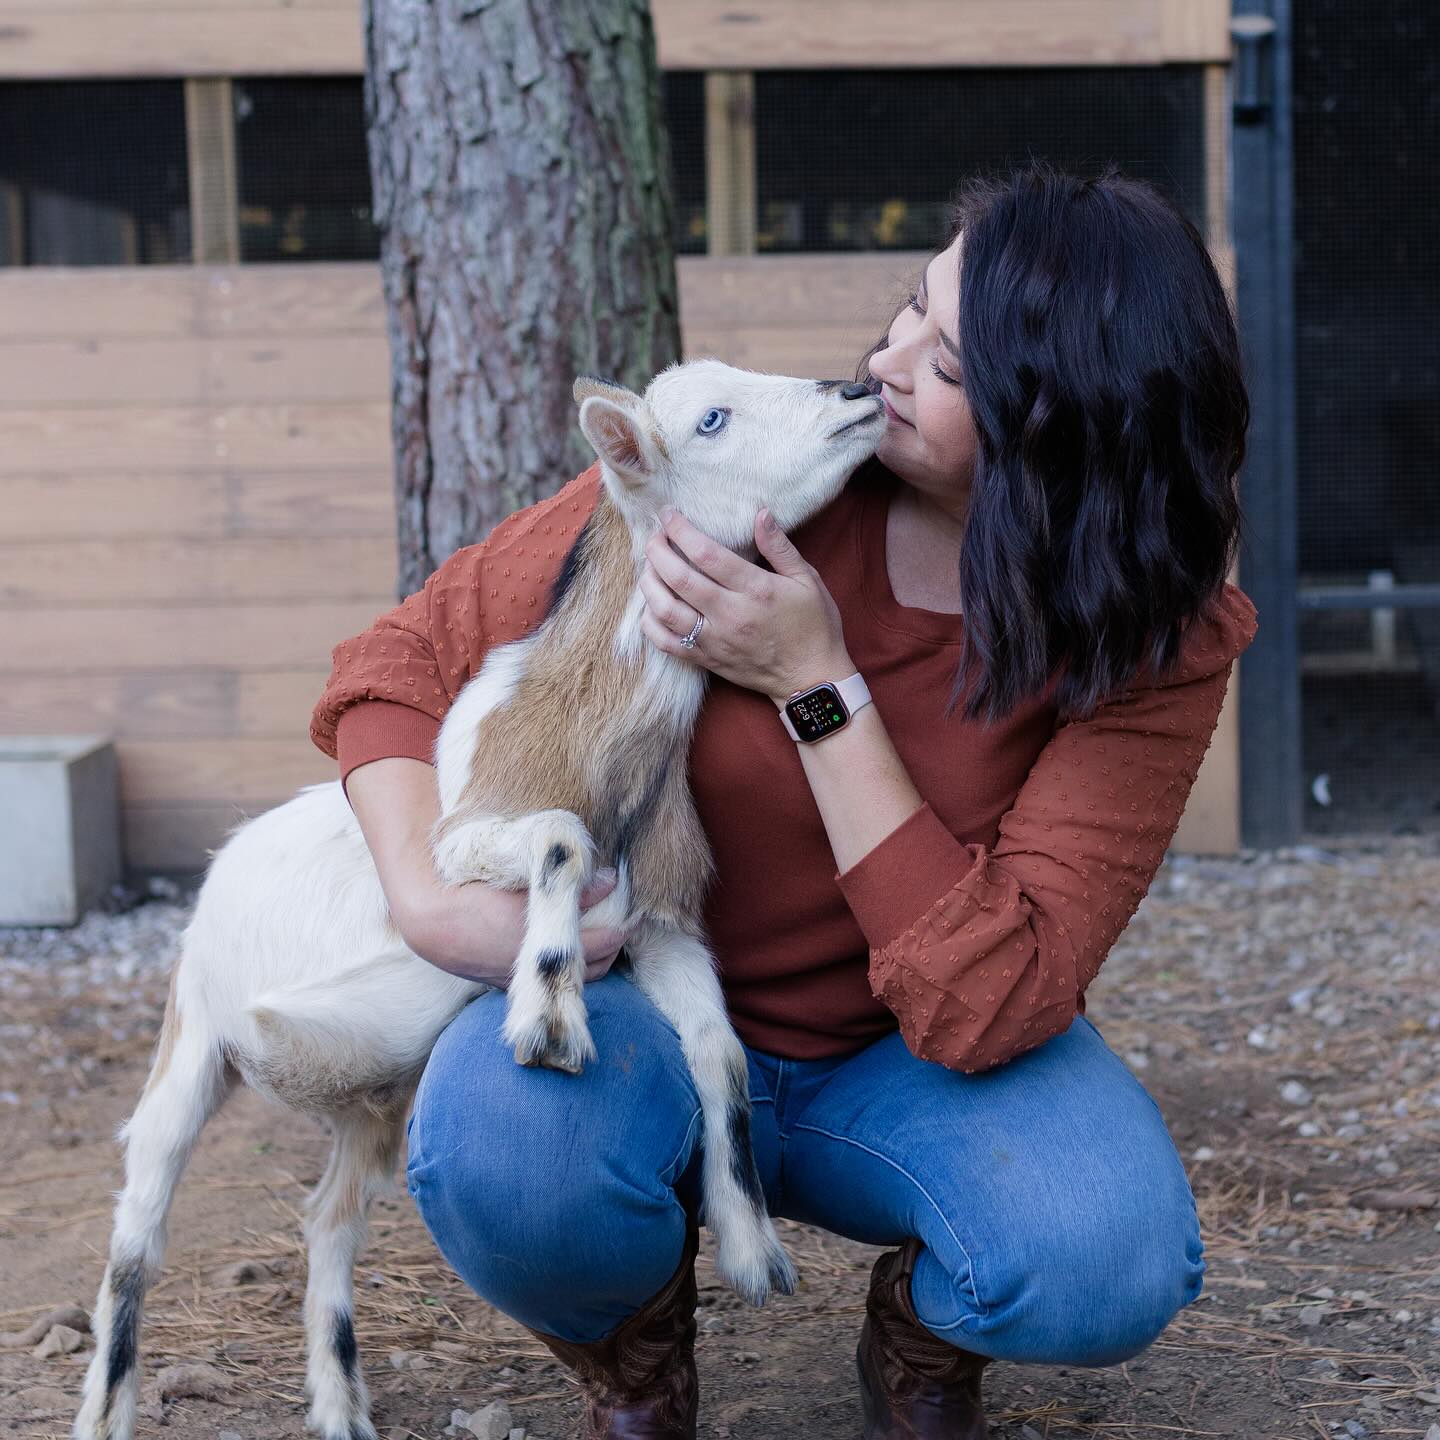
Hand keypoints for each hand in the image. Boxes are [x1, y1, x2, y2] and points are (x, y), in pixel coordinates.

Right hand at [400, 867, 629, 988]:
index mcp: (544, 948)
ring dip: (593, 960)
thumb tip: (610, 881)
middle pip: (595, 969)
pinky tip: (569, 945)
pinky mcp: (512, 984)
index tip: (632, 913)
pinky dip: (568, 965)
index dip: (622, 929)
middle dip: (612, 949)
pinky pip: (552, 978)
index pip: (602, 945)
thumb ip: (569, 887)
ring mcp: (526, 982)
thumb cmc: (479, 897)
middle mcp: (540, 972)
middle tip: (621, 924)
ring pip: (575, 979)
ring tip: (601, 935)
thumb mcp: (526, 886)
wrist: (434, 925)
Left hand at [639, 505, 853, 703]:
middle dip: (657, 552)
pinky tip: (652, 605)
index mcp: (756, 590)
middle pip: (678, 579)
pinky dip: (650, 623)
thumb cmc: (813, 626)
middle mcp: (730, 615)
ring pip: (665, 610)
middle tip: (654, 537)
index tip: (669, 515)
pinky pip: (666, 643)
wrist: (811, 679)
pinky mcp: (706, 660)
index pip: (707, 554)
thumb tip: (761, 513)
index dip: (681, 531)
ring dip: (649, 584)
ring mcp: (714, 640)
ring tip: (649, 567)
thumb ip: (780, 547)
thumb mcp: (807, 580)